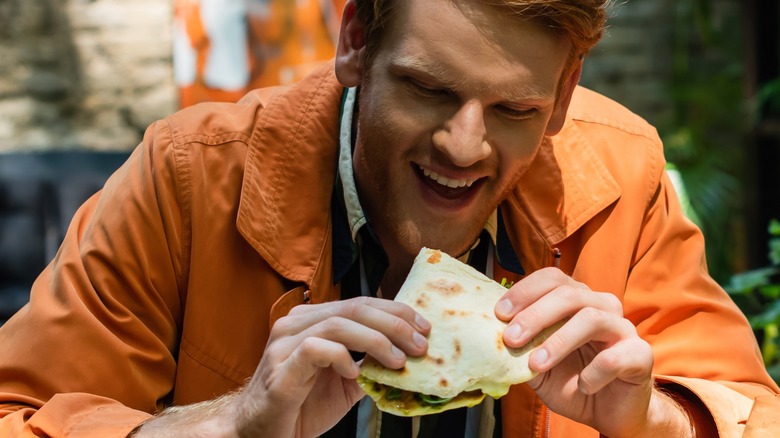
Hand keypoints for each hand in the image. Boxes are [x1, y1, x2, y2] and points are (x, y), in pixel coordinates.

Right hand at [233, 296, 429, 437]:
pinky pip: (315, 348)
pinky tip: (355, 372)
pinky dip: (341, 356)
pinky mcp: (281, 367)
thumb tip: (406, 357)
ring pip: (338, 323)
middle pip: (354, 307)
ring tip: (398, 360)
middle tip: (419, 344)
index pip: (360, 304)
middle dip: (394, 323)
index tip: (423, 327)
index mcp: (312, 321)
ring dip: (376, 339)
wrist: (260, 434)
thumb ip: (368, 366)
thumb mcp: (344, 385)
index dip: (395, 311)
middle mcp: (297, 324)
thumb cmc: (300, 407)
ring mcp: (286, 343)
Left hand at [495, 268, 691, 437]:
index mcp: (576, 300)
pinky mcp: (640, 354)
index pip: (552, 279)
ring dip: (558, 342)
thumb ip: (520, 347)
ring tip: (536, 364)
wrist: (609, 412)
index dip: (525, 291)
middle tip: (511, 338)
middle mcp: (601, 306)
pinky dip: (593, 373)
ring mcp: (623, 328)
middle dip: (535, 314)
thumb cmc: (571, 381)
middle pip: (570, 293)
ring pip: (591, 318)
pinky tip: (583, 386)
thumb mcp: (537, 364)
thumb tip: (489, 334)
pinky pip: (614, 357)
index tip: (499, 313)